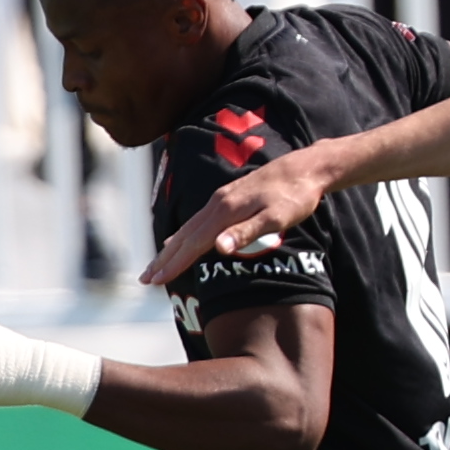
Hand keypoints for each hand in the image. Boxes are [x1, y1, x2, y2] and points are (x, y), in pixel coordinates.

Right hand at [141, 142, 329, 286]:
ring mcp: (221, 200)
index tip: (156, 280)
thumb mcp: (276, 218)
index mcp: (226, 212)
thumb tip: (218, 248)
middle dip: (163, 259)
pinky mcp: (227, 198)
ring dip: (170, 248)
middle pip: (184, 236)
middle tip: (144, 279)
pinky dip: (183, 235)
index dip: (175, 264)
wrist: (305, 168)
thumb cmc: (294, 197)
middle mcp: (217, 204)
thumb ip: (247, 233)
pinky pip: (197, 221)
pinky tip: (179, 239)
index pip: (194, 243)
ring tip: (156, 265)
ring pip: (188, 228)